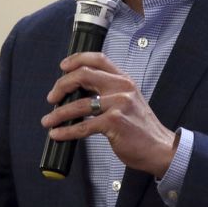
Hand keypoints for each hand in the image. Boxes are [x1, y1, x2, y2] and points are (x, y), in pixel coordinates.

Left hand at [41, 52, 177, 177]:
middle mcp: (122, 87)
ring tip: (48, 120)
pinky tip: (57, 133)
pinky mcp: (115, 122)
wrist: (159, 147)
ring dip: (58, 113)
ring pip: (79, 103)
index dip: (77, 59)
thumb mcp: (129, 101)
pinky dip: (66, 130)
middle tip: (52, 97)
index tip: (63, 66)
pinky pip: (83, 126)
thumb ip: (109, 92)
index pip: (98, 59)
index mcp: (124, 80)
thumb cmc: (141, 127)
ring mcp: (119, 104)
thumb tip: (78, 91)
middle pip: (83, 75)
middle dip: (61, 85)